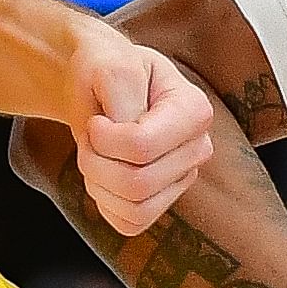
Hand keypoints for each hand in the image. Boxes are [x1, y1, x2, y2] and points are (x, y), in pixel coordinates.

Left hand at [67, 37, 213, 235]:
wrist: (100, 85)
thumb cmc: (107, 70)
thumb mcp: (111, 64)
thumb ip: (122, 91)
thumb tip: (130, 137)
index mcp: (195, 110)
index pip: (143, 148)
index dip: (104, 139)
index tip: (97, 120)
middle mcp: (197, 148)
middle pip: (137, 183)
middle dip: (95, 162)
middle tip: (89, 137)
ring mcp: (182, 178)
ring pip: (135, 208)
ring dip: (98, 183)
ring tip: (94, 155)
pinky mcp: (162, 202)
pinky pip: (130, 224)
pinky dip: (105, 203)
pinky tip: (103, 175)